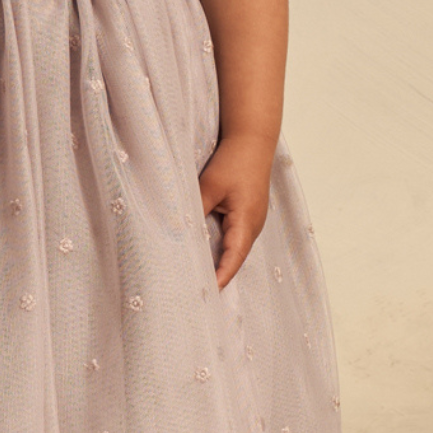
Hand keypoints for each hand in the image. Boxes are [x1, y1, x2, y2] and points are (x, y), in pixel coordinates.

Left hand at [199, 132, 273, 287]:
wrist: (253, 138)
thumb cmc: (234, 161)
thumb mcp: (209, 186)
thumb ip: (196, 209)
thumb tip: (179, 232)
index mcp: (247, 222)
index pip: (233, 258)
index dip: (221, 276)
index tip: (209, 293)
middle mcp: (253, 225)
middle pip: (235, 258)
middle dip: (220, 275)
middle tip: (200, 294)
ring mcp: (252, 220)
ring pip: (235, 248)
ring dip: (221, 263)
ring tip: (202, 280)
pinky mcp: (247, 213)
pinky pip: (235, 237)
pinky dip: (222, 249)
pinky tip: (208, 253)